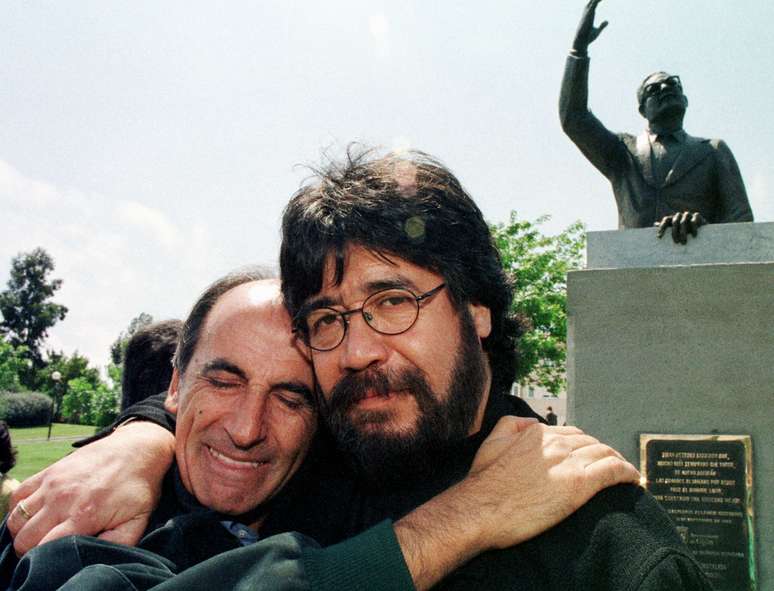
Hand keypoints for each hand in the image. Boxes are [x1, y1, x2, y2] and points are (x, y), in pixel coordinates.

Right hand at [7, 421, 174, 554]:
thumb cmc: (139, 486)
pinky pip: (18, 495)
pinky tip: (33, 514)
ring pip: (16, 519)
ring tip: (39, 534)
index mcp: (84, 515)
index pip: (44, 548)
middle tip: (46, 549)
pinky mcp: (49, 471)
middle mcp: (62, 499)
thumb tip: (92, 556)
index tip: (55, 559)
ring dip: (22, 531)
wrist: (138, 448)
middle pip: (25, 538)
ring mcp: (53, 484)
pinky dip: (18, 509)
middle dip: (30, 550)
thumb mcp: (139, 519)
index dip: (45, 559)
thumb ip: (117, 543)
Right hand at [464, 417, 638, 550]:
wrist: (481, 509)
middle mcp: (555, 442)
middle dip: (603, 452)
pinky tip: (633, 479)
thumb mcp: (491, 443)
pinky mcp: (579, 483)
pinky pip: (614, 470)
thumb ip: (511, 425)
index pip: (572, 434)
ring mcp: (568, 461)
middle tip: (611, 466)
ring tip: (625, 473)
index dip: (584, 446)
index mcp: (536, 433)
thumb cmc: (484, 483)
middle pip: (591, 442)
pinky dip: (627, 472)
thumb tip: (531, 421)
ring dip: (618, 461)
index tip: (590, 457)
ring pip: (605, 452)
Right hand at [572, 0, 607, 54]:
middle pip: (590, 4)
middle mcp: (586, 15)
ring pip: (591, 3)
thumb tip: (607, 21)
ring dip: (595, 0)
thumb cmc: (587, 38)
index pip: (592, 8)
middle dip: (594, 0)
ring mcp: (586, 15)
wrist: (581, 42)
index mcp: (588, 18)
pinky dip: (596, 1)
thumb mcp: (597, 31)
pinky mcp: (587, 16)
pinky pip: (592, 6)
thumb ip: (602, 26)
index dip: (596, 3)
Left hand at [655, 211, 705, 243]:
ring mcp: (688, 215)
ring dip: (683, 232)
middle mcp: (679, 215)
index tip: (659, 237)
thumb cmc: (684, 231)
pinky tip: (694, 236)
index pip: (665, 220)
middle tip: (676, 242)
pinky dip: (694, 229)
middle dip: (674, 233)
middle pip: (674, 222)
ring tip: (683, 242)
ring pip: (683, 222)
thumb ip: (666, 228)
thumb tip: (655, 224)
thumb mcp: (675, 230)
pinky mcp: (697, 216)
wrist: (700, 228)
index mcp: (672, 218)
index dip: (662, 227)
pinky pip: (694, 221)